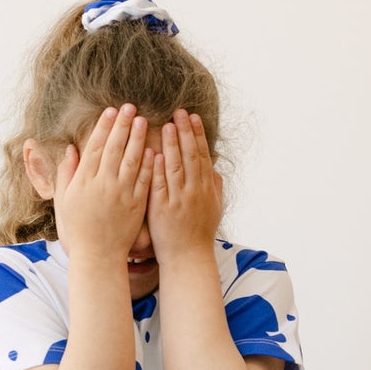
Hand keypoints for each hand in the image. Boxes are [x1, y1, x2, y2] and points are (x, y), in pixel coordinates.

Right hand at [56, 105, 150, 263]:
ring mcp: (121, 194)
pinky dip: (149, 164)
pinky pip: (144, 180)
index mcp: (84, 181)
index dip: (104, 127)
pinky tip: (153, 149)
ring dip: (138, 138)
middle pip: (114, 148)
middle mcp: (103, 184)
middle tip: (130, 107)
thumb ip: (66, 174)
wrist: (96, 257)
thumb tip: (70, 150)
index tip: (111, 111)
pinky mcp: (136, 205)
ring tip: (143, 121)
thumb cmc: (77, 230)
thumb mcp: (64, 201)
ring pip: (132, 160)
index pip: (95, 146)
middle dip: (123, 125)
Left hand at [148, 110, 223, 264]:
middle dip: (185, 132)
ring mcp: (179, 200)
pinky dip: (159, 170)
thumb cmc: (200, 232)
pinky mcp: (163, 209)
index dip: (198, 135)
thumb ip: (215, 186)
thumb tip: (215, 168)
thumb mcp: (214, 207)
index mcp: (206, 188)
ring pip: (176, 167)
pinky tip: (155, 154)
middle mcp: (195, 191)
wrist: (188, 257)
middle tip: (179, 112)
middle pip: (190, 156)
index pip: (202, 155)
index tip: (193, 117)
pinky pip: (161, 186)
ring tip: (166, 125)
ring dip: (172, 145)